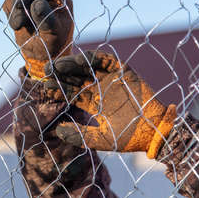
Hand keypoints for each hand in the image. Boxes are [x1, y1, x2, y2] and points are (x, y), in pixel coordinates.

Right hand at [3, 0, 73, 79]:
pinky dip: (10, 15)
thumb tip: (37, 3)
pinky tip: (18, 26)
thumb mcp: (54, 33)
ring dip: (15, 10)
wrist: (43, 56)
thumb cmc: (55, 44)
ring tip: (19, 25)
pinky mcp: (18, 7)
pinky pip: (8, 4)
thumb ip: (46, 18)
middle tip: (19, 10)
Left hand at [44, 50, 176, 158]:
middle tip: (46, 72)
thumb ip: (78, 135)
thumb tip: (57, 129)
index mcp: (91, 102)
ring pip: (87, 67)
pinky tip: (80, 60)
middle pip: (75, 77)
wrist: (153, 133)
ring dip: (72, 64)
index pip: (70, 92)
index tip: (45, 87)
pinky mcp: (123, 71)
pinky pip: (106, 60)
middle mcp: (98, 88)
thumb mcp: (98, 139)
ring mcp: (110, 78)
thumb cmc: (127, 138)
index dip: (58, 89)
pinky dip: (93, 58)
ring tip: (59, 66)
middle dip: (61, 74)